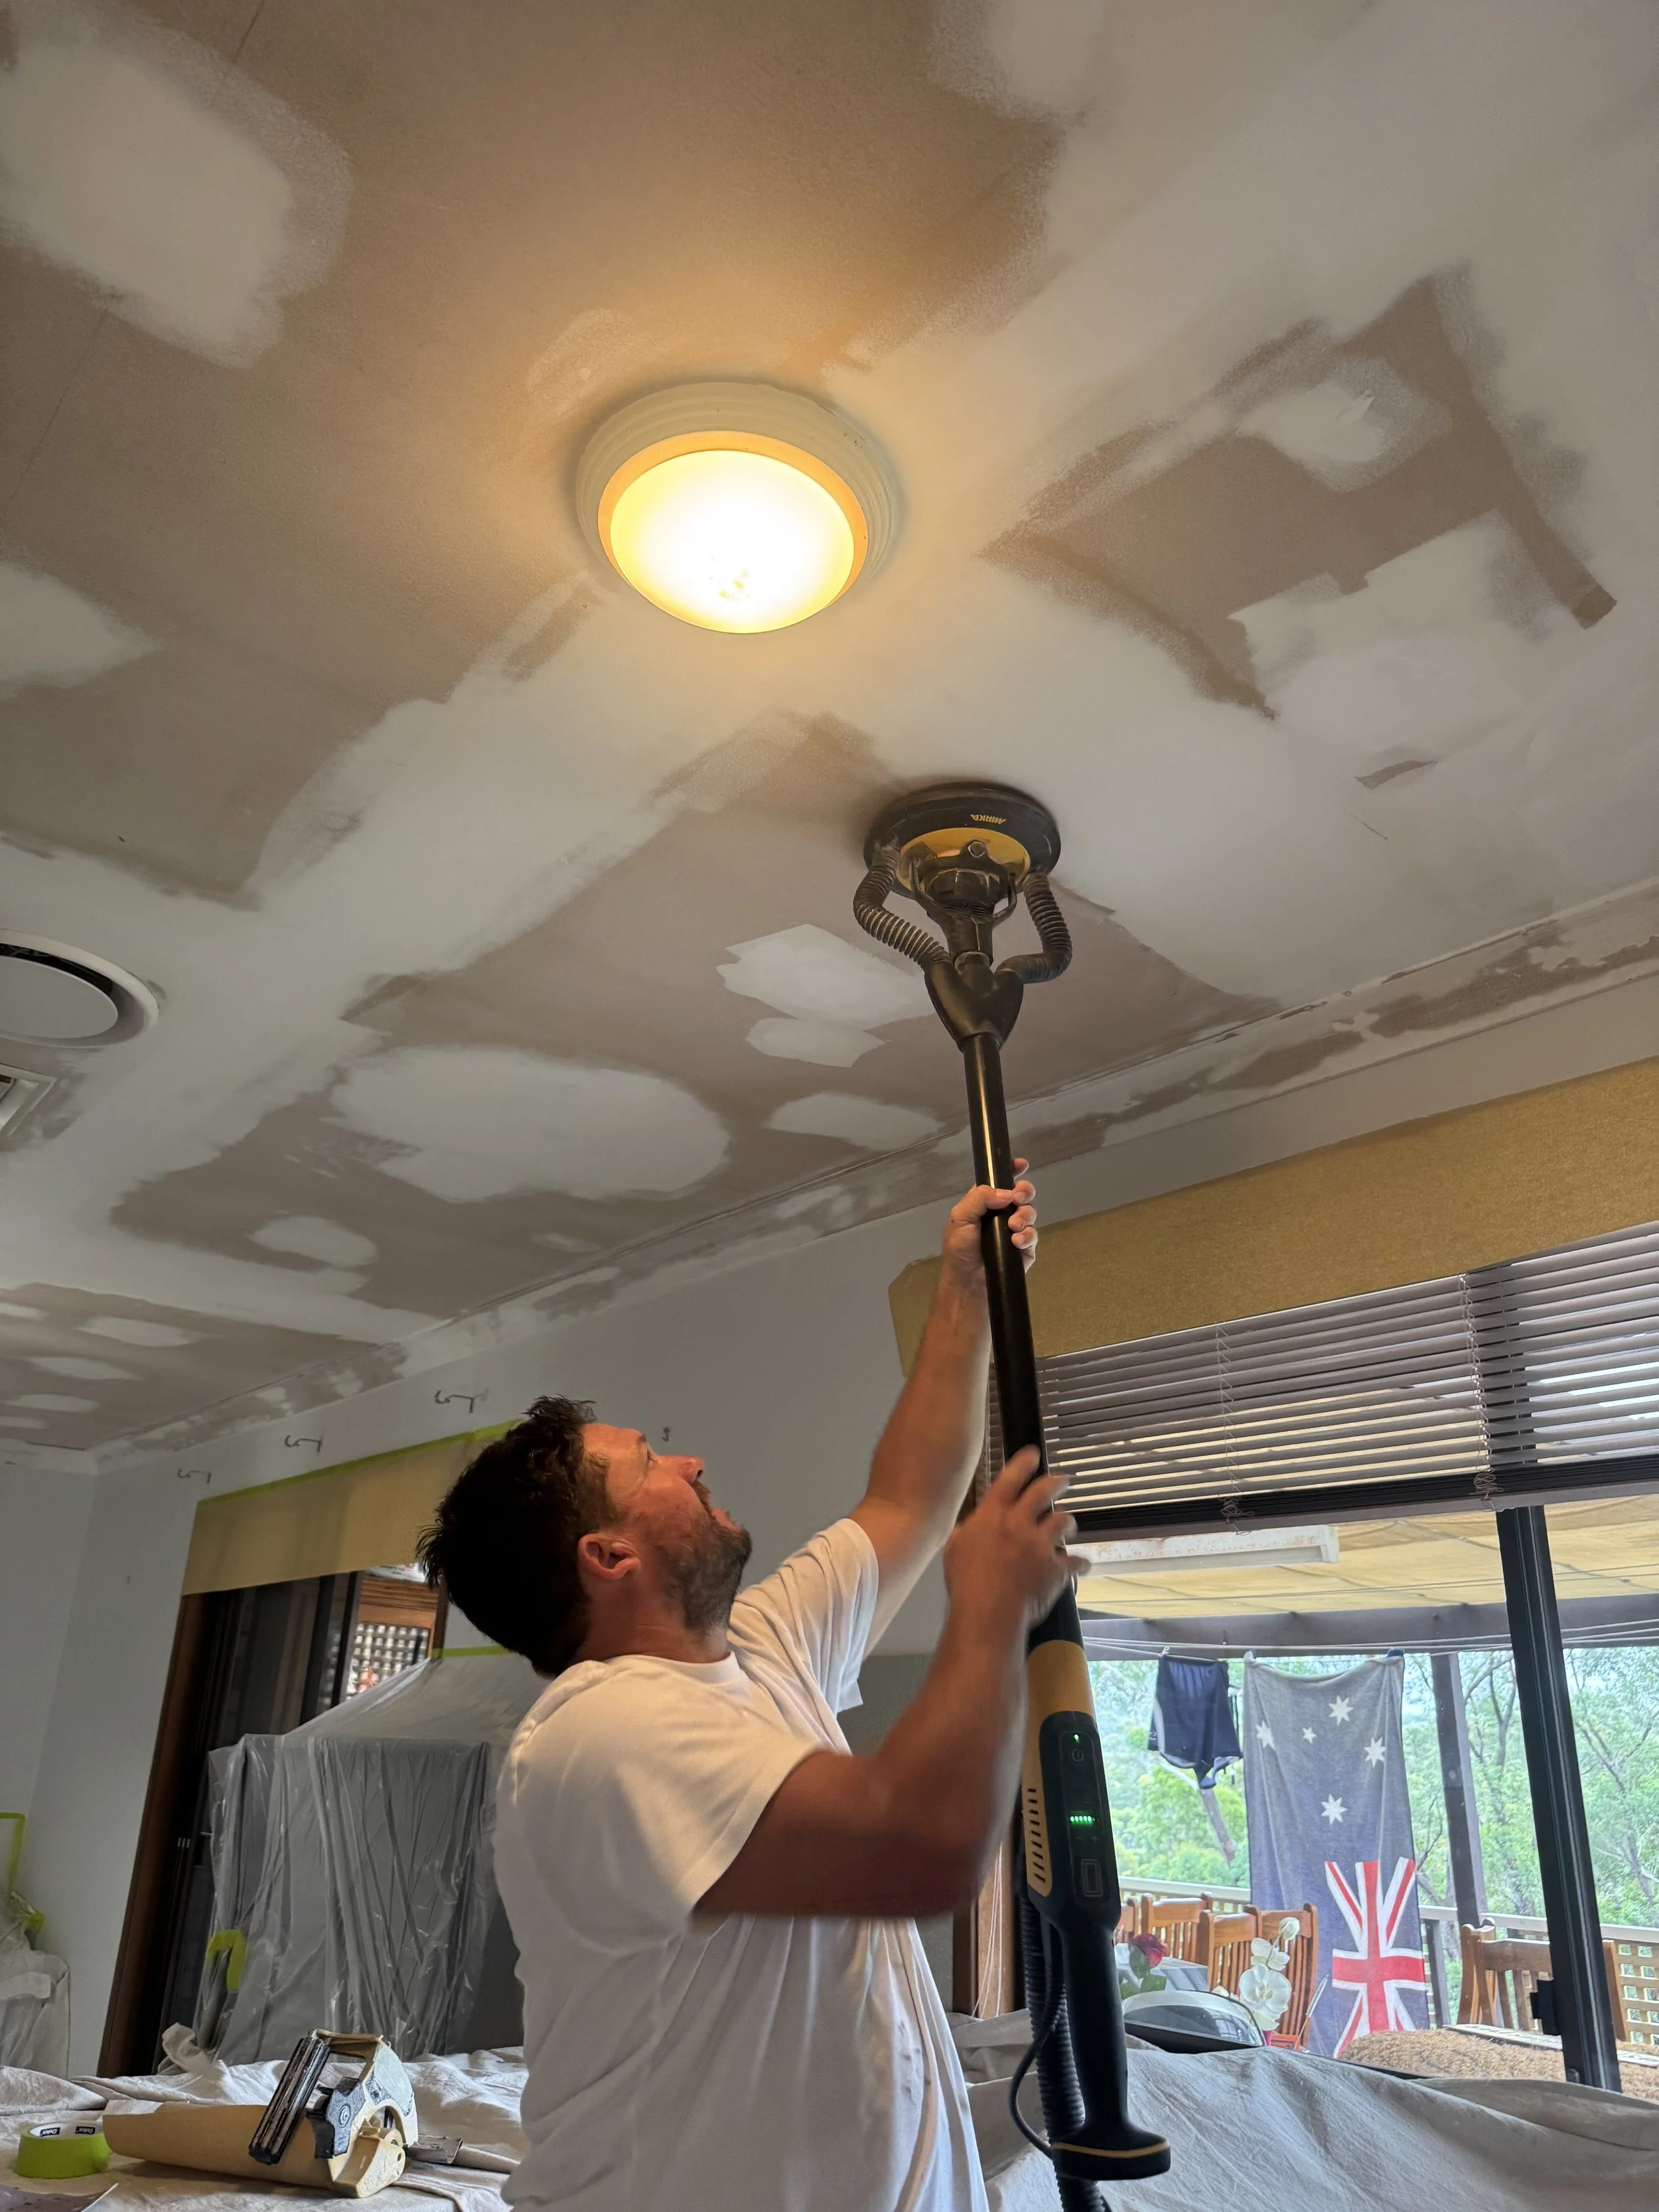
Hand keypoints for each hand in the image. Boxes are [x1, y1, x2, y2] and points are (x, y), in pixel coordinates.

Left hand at [941, 1161, 1037, 1294]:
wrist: (967, 1282)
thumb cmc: (959, 1248)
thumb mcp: (960, 1217)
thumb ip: (980, 1198)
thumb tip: (1008, 1193)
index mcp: (984, 1203)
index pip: (1001, 1181)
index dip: (1012, 1170)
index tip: (1021, 1165)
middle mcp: (1001, 1214)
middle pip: (1022, 1193)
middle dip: (1024, 1191)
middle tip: (1018, 1198)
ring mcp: (1014, 1231)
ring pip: (1030, 1212)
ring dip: (1025, 1215)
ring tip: (1013, 1226)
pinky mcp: (1024, 1248)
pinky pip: (1033, 1235)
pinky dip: (1027, 1236)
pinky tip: (1016, 1242)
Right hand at [943, 1446, 1084, 1631]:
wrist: (989, 1611)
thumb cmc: (965, 1581)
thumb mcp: (955, 1549)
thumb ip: (968, 1532)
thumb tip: (972, 1528)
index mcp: (993, 1515)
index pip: (1011, 1478)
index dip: (1024, 1463)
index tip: (1033, 1453)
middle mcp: (1020, 1522)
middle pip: (1044, 1491)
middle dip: (1056, 1482)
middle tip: (1064, 1480)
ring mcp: (1042, 1544)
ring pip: (1063, 1522)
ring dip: (1067, 1522)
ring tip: (1069, 1524)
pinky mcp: (1057, 1568)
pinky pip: (1076, 1561)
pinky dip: (1079, 1563)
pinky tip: (1082, 1564)